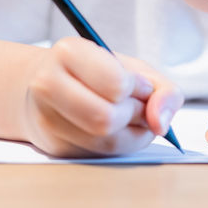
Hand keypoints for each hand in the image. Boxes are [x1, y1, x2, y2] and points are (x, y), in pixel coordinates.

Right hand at [21, 36, 183, 157]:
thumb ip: (162, 90)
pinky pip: (99, 154)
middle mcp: (47, 84)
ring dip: (131, 133)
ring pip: (104, 142)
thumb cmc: (98, 73)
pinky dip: (119, 145)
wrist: (51, 85)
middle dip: (134, 115)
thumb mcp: (135, 68)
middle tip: (137, 105)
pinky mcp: (53, 145)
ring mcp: (45, 118)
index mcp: (69, 52)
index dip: (138, 89)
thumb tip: (160, 124)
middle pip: (106, 118)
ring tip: (129, 117)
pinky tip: (116, 130)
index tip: (140, 85)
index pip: (115, 84)